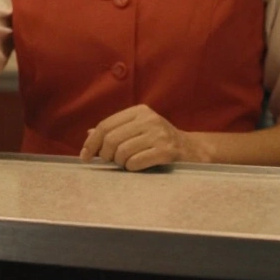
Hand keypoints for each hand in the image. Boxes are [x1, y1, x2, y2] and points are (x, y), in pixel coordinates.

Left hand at [80, 104, 210, 170]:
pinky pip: (136, 162)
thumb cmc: (160, 141)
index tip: (85, 156)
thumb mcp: (138, 129)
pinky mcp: (167, 151)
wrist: (194, 150)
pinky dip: (130, 168)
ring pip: (122, 152)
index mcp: (139, 111)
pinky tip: (136, 167)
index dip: (91, 142)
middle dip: (104, 154)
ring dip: (119, 163)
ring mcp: (159, 135)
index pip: (106, 125)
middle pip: (111, 139)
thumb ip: (116, 130)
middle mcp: (149, 120)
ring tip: (126, 164)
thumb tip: (89, 134)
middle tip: (108, 162)